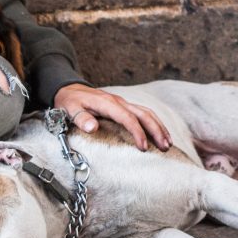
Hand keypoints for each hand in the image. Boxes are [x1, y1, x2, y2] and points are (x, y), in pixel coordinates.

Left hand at [53, 83, 171, 151]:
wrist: (69, 89)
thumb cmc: (70, 102)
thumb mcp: (70, 109)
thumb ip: (80, 118)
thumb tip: (92, 128)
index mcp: (107, 103)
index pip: (127, 117)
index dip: (137, 132)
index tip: (143, 148)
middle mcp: (118, 101)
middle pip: (143, 114)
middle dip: (156, 130)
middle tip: (165, 148)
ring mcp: (122, 103)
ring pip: (146, 112)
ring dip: (159, 127)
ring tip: (168, 144)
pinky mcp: (124, 106)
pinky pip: (143, 113)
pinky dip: (154, 123)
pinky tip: (160, 134)